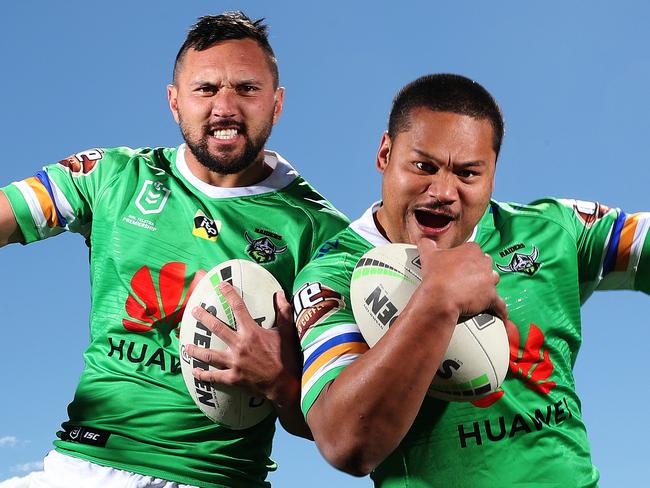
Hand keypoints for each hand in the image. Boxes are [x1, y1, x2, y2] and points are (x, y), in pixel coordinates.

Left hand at [184, 282, 300, 406]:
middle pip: (216, 328)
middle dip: (203, 317)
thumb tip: (280, 294)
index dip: (229, 294)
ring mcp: (234, 362)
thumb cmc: (287, 358)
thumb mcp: (288, 332)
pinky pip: (213, 376)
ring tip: (186, 345)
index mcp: (252, 332)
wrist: (285, 385)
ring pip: (209, 354)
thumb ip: (284, 312)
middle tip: (194, 310)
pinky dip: (203, 374)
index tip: (221, 285)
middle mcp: (239, 345)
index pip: (238, 308)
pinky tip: (195, 372)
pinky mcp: (232, 378)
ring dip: (196, 349)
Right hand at [415, 238, 506, 322]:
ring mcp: (489, 280)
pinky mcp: (491, 297)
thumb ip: (427, 244)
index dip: (467, 258)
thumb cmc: (436, 276)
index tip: (460, 264)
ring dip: (487, 286)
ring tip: (476, 292)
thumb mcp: (428, 254)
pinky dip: (500, 309)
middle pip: (485, 264)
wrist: (439, 298)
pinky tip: (500, 313)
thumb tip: (425, 241)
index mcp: (471, 250)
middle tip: (466, 278)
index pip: (474, 251)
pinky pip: (499, 304)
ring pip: (493, 281)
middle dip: (478, 270)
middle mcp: (484, 263)